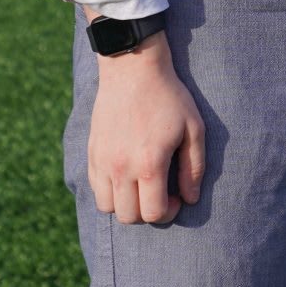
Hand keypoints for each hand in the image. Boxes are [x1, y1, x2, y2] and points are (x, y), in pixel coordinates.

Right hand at [86, 33, 204, 224]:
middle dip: (148, 212)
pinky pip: (95, 188)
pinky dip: (110, 191)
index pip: (153, 213)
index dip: (169, 211)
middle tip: (160, 193)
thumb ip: (193, 167)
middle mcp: (122, 168)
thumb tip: (191, 198)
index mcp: (150, 164)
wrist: (133, 70)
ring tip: (141, 186)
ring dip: (126, 204)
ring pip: (107, 207)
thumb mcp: (193, 128)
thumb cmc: (169, 97)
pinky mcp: (92, 153)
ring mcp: (103, 162)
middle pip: (128, 216)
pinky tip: (126, 175)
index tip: (177, 197)